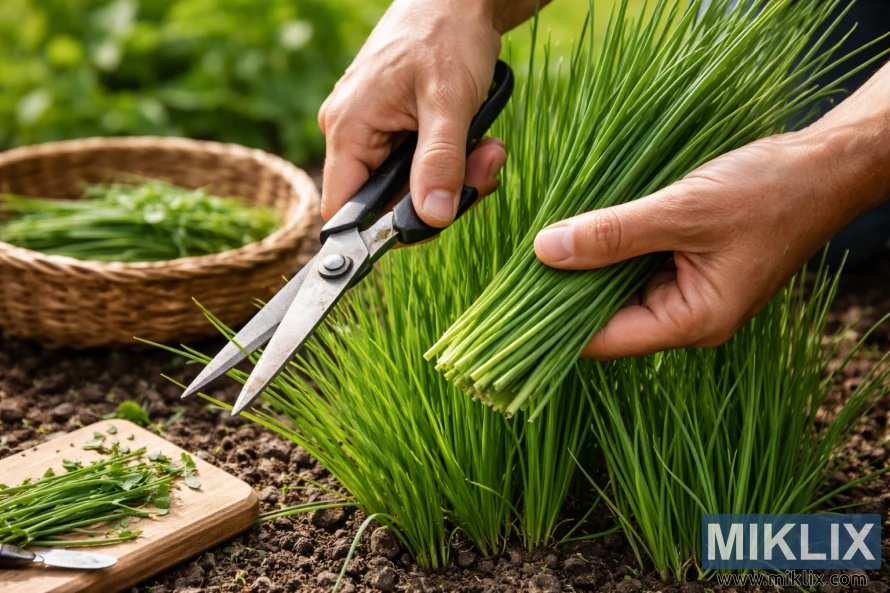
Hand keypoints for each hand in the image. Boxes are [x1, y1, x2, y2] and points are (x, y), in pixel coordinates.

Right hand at [319, 0, 516, 227]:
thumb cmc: (446, 33)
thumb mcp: (449, 102)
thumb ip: (440, 163)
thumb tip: (434, 218)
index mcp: (348, 128)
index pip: (342, 209)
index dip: (380, 231)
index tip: (431, 224)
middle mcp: (353, 133)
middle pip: (386, 202)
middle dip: (438, 198)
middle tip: (483, 171)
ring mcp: (376, 131)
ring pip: (411, 186)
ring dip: (455, 178)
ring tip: (488, 149)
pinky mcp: (398, 128)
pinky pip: (422, 166)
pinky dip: (453, 163)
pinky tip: (478, 142)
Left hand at [533, 121, 887, 359]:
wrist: (823, 167)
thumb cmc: (767, 192)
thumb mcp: (683, 210)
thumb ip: (614, 233)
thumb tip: (546, 251)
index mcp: (692, 321)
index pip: (603, 340)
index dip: (554, 325)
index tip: (509, 306)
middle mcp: (686, 317)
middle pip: (605, 318)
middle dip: (563, 293)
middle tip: (514, 269)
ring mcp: (685, 292)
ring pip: (615, 290)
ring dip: (584, 267)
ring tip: (539, 246)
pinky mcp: (684, 266)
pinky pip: (632, 267)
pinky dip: (607, 250)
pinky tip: (579, 230)